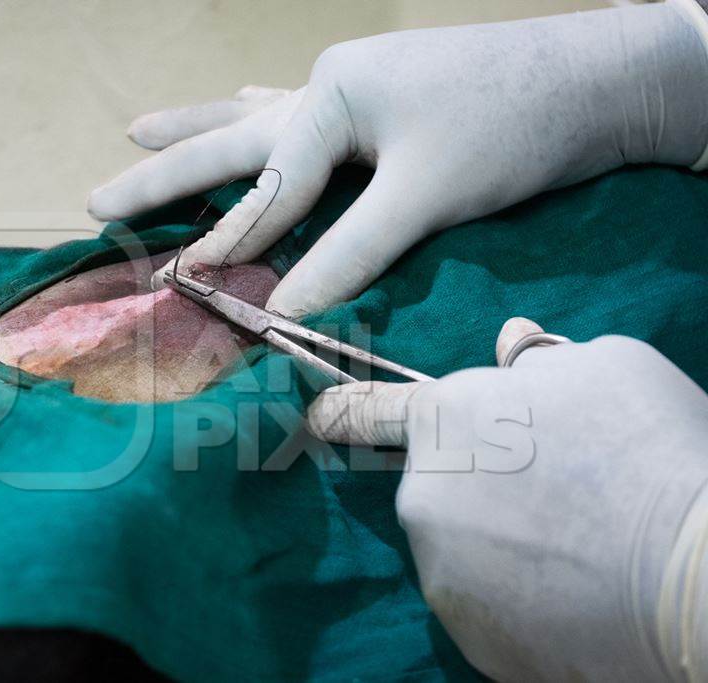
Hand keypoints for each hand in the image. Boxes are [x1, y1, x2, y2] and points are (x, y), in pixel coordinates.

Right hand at [89, 3, 707, 316]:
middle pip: (232, 137)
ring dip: (197, 131)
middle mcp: (329, 85)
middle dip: (165, 171)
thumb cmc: (513, 128)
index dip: (231, 240)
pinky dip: (259, 121)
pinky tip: (237, 104)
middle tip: (97, 197)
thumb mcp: (429, 195)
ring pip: (255, 117)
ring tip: (136, 130)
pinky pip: (296, 114)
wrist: (594, 80)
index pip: (267, 185)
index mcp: (334, 98)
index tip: (185, 286)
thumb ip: (353, 250)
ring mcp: (350, 85)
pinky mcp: (375, 97)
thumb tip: (290, 312)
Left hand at [306, 319, 707, 680]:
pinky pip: (484, 604)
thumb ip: (536, 359)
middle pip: (433, 483)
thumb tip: (510, 346)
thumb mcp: (602, 366)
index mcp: (442, 421)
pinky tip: (571, 589)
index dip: (336, 410)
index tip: (314, 416)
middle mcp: (422, 497)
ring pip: (460, 546)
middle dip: (475, 481)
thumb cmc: (649, 448)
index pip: (358, 411)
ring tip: (573, 543)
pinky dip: (516, 598)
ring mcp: (442, 573)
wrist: (697, 573)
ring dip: (497, 542)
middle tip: (551, 490)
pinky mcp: (470, 638)